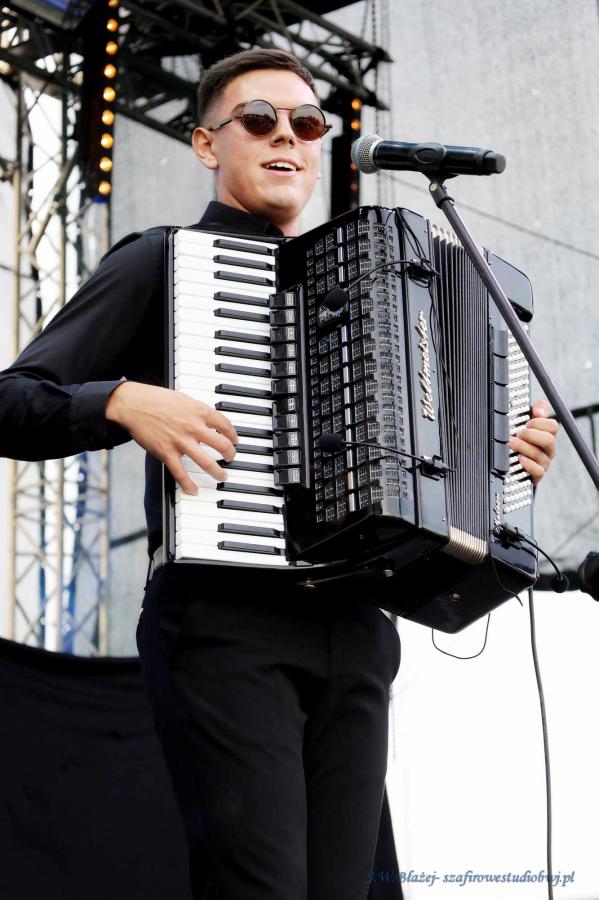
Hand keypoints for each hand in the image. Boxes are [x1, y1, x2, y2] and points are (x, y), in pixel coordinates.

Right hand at [105, 381, 237, 493]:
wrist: (133, 404)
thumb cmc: (156, 399)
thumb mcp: (184, 399)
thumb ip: (198, 411)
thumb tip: (210, 421)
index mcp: (199, 411)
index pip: (225, 425)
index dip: (233, 435)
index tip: (235, 440)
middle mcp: (193, 427)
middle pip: (222, 444)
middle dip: (230, 454)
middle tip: (231, 458)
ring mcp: (180, 441)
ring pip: (206, 462)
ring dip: (217, 472)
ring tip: (222, 477)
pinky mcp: (166, 452)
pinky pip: (180, 473)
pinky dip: (188, 484)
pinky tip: (194, 490)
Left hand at [508, 401, 558, 484]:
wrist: (510, 463)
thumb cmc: (520, 438)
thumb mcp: (526, 420)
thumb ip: (536, 410)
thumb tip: (539, 410)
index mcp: (547, 434)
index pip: (553, 426)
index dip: (539, 422)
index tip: (527, 422)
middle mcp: (548, 449)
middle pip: (549, 440)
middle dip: (531, 435)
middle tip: (518, 433)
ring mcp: (544, 463)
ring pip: (540, 455)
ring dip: (524, 447)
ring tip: (511, 443)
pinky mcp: (536, 476)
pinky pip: (538, 471)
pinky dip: (529, 465)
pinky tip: (520, 459)